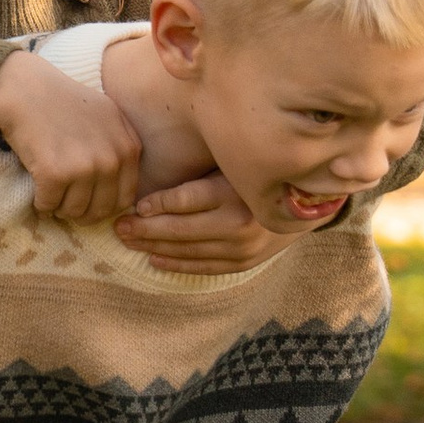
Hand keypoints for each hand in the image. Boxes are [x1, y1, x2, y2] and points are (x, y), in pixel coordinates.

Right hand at [0, 51, 143, 220]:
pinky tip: (36, 188)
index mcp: (128, 147)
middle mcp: (111, 159)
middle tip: (66, 204)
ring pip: (74, 211)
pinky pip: (48, 204)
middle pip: (101, 209)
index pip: (125, 197)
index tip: (88, 202)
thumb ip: (121, 146)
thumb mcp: (107, 115)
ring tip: (51, 194)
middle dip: (82, 213)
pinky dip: (40, 202)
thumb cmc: (62, 100)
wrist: (25, 89)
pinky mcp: (55, 174)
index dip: (105, 206)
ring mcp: (84, 167)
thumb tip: (125, 190)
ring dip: (60, 208)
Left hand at [113, 171, 287, 274]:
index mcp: (235, 191)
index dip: (158, 204)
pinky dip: (176, 264)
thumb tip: (154, 156)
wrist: (304, 204)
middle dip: (145, 229)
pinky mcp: (243, 263)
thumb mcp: (234, 161)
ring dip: (153, 246)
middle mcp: (239, 222)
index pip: (187, 200)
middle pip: (181, 229)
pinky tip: (154, 258)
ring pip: (188, 251)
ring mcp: (242, 247)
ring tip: (128, 240)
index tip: (137, 205)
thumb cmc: (256, 175)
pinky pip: (203, 267)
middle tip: (119, 226)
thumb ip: (202, 163)